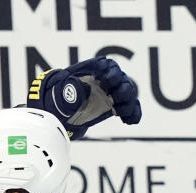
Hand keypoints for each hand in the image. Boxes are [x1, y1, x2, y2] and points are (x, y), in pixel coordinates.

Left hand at [26, 57, 140, 138]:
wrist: (64, 108)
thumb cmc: (63, 93)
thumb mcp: (62, 89)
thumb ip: (68, 89)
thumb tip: (72, 93)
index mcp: (96, 70)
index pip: (110, 66)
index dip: (112, 73)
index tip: (109, 81)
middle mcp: (108, 80)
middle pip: (123, 81)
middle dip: (122, 89)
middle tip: (115, 98)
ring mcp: (113, 93)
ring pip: (128, 95)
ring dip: (128, 103)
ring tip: (121, 112)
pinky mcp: (116, 106)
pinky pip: (130, 108)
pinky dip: (132, 114)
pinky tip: (130, 121)